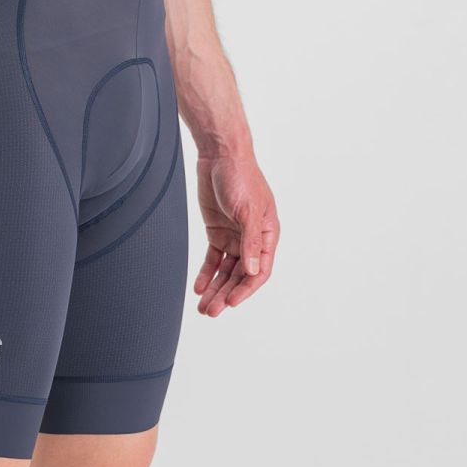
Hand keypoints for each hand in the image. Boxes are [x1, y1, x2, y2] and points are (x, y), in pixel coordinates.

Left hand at [194, 149, 278, 316]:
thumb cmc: (241, 176)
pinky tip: (198, 287)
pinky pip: (212, 258)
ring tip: (204, 307)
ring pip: (225, 270)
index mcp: (268, 234)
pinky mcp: (217, 230)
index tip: (232, 303)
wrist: (220, 155)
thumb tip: (253, 270)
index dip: (246, 289)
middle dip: (226, 294)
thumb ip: (251, 241)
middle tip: (211, 311)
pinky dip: (206, 272)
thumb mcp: (248, 210)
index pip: (260, 270)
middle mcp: (252, 239)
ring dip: (215, 288)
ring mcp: (234, 235)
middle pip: (240, 275)